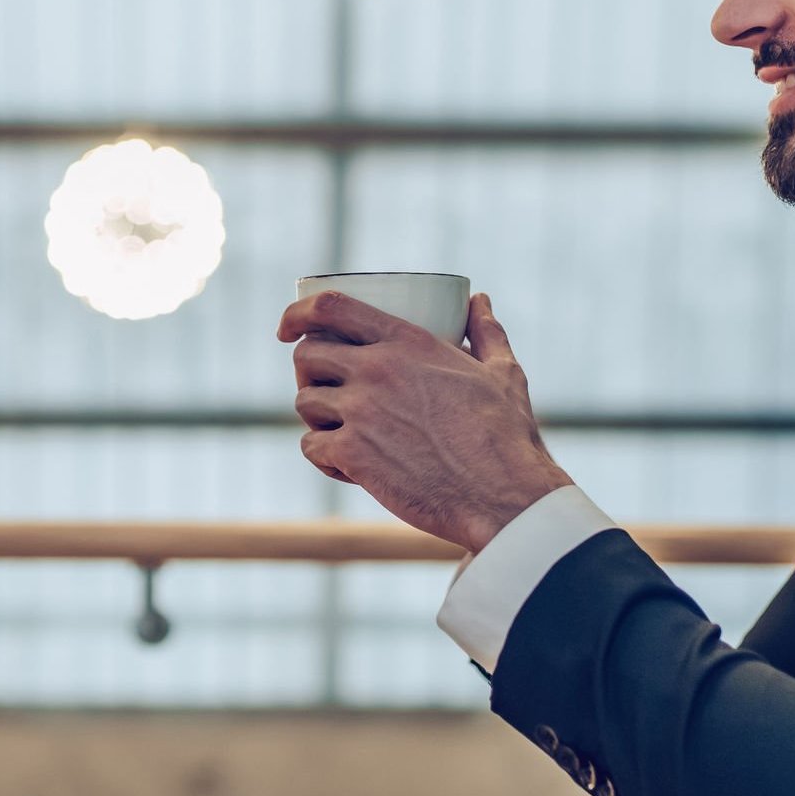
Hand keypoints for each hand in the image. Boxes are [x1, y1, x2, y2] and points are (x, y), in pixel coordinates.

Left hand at [277, 292, 571, 552]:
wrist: (502, 495)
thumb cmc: (507, 435)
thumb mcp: (502, 372)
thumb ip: (486, 332)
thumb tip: (480, 300)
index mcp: (408, 341)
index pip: (330, 307)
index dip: (297, 313)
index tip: (286, 327)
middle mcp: (377, 369)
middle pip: (307, 355)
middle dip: (308, 372)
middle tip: (327, 391)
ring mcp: (361, 412)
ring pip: (305, 403)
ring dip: (316, 418)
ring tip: (343, 432)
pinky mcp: (353, 455)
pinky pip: (311, 448)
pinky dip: (324, 459)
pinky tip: (349, 468)